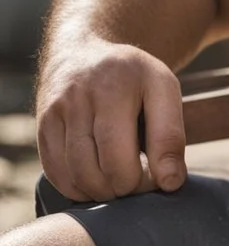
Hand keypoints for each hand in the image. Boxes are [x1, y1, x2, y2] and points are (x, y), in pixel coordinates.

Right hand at [35, 40, 186, 201]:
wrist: (83, 52)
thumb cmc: (133, 77)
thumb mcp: (164, 89)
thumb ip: (170, 135)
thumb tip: (171, 182)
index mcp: (114, 87)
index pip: (118, 155)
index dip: (140, 180)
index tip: (157, 178)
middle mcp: (77, 99)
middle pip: (95, 170)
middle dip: (123, 188)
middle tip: (140, 181)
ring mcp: (54, 114)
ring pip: (74, 176)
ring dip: (101, 192)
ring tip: (122, 180)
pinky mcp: (41, 128)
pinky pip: (56, 174)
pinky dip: (79, 188)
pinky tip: (98, 179)